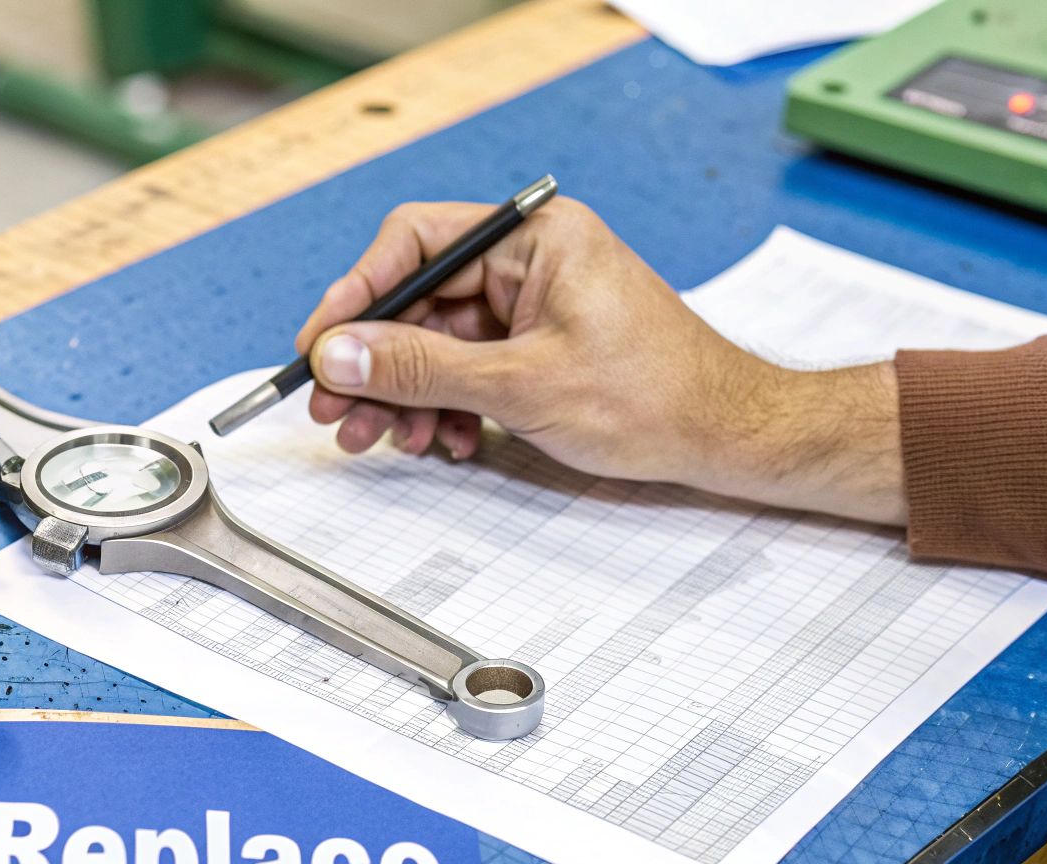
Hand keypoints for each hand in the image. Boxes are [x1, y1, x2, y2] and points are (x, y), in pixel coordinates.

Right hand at [293, 198, 905, 524]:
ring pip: (435, 342)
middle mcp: (528, 260)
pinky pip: (466, 368)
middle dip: (375, 363)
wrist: (726, 439)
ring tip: (386, 439)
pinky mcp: (536, 346)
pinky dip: (444, 407)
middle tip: (337, 411)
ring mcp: (531, 304)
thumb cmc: (654, 398)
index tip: (320, 346)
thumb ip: (421, 367)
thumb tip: (339, 352)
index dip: (357, 294)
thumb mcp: (520, 384)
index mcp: (533, 237)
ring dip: (405, 394)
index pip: (415, 241)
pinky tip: (442, 442)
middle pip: (417, 300)